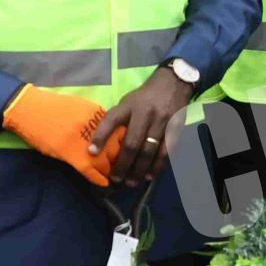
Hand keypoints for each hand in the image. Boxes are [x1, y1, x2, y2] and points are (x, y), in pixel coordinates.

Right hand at [2, 84, 116, 186]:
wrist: (30, 110)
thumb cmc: (53, 107)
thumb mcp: (80, 107)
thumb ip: (95, 119)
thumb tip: (107, 132)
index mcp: (98, 115)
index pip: (121, 134)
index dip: (125, 147)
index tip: (128, 154)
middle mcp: (94, 129)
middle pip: (117, 150)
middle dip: (121, 162)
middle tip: (124, 170)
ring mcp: (83, 142)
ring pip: (105, 162)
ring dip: (110, 172)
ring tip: (115, 179)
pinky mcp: (70, 154)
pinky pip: (89, 170)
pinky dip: (98, 178)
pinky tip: (103, 184)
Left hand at [95, 67, 191, 187]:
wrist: (173, 83)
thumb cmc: (145, 96)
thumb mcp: (128, 101)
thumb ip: (118, 119)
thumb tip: (103, 142)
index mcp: (129, 105)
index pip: (111, 120)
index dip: (100, 136)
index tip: (91, 153)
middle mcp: (144, 113)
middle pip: (132, 143)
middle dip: (123, 164)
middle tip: (116, 179)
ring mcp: (161, 122)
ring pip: (149, 150)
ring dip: (139, 169)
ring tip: (131, 182)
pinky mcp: (174, 129)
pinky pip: (166, 151)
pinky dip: (157, 166)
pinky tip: (150, 176)